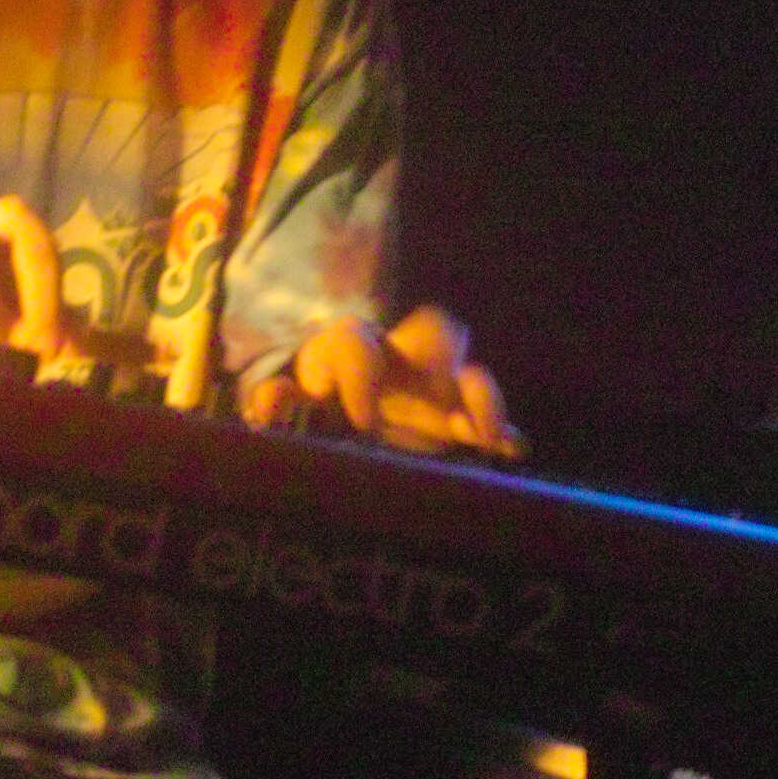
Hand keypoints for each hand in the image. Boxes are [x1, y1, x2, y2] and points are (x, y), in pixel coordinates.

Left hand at [240, 306, 523, 459]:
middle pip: (432, 328)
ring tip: (480, 435)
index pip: (357, 340)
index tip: (361, 420)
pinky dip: (502, 432)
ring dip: (480, 397)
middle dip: (440, 352)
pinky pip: (491, 418)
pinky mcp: (456, 421)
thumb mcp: (288, 407)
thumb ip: (277, 403)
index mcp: (350, 350)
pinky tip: (509, 450)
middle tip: (436, 390)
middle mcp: (399, 359)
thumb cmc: (308, 412)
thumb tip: (267, 408)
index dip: (360, 374)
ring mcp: (434, 389)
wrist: (330, 432)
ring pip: (470, 371)